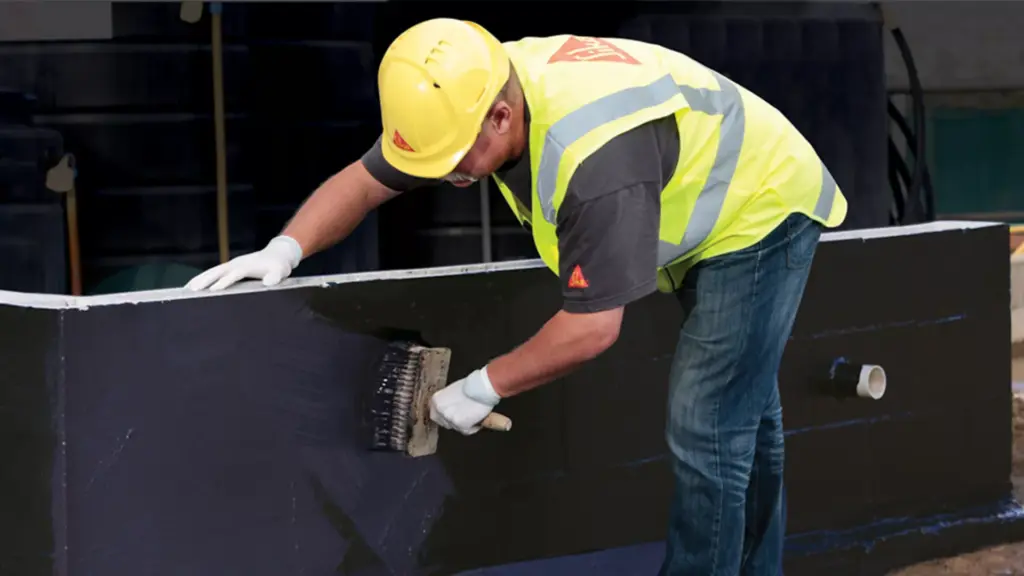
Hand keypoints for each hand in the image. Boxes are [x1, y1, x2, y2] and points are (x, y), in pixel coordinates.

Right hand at [185, 236, 302, 290]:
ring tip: (185, 290)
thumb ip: (276, 277)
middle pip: (216, 271)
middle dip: (204, 280)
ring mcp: (231, 265)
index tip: (213, 291)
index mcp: (246, 266)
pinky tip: (194, 287)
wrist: (278, 254)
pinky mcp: (230, 268)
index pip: (233, 275)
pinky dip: (203, 278)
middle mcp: (236, 264)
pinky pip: (214, 273)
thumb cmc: (279, 265)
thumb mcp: (280, 271)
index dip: (224, 282)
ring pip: (212, 272)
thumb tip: (269, 283)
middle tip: (190, 291)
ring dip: (199, 279)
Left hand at [430, 366, 501, 434]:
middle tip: (464, 417)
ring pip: (456, 428)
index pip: (434, 414)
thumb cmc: (471, 385)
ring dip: (465, 424)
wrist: (482, 386)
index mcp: (436, 400)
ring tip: (474, 415)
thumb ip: (448, 401)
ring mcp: (449, 418)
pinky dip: (474, 427)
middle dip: (454, 422)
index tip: (453, 415)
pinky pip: (467, 431)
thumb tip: (451, 409)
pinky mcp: (460, 425)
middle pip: (444, 423)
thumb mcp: (453, 391)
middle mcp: (440, 410)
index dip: (444, 416)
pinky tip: (479, 419)